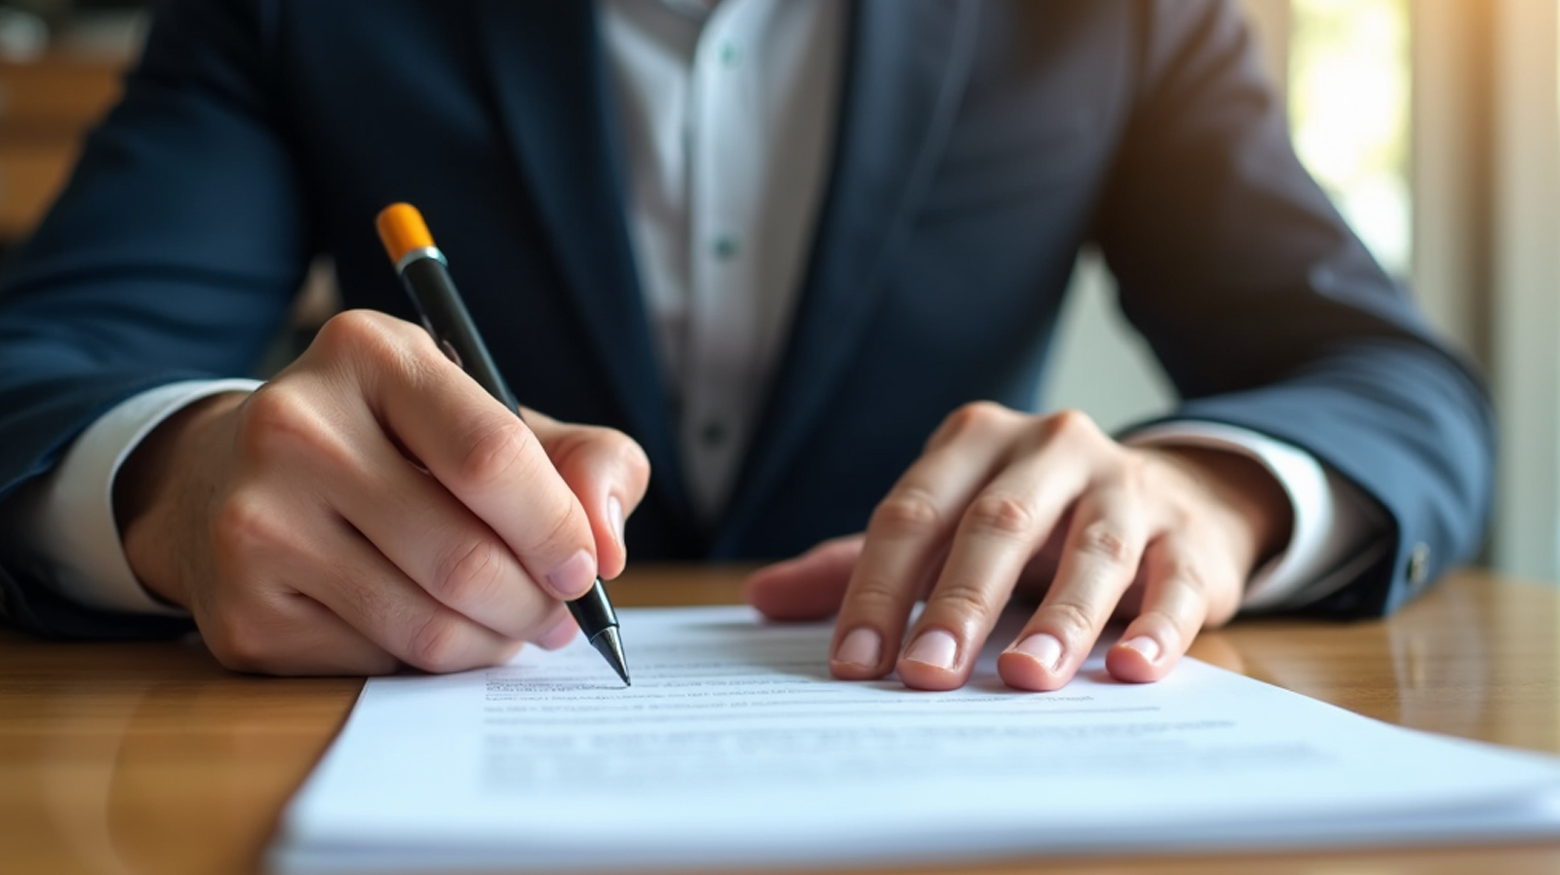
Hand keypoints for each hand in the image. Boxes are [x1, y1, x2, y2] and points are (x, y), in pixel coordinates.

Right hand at [114, 310, 649, 675]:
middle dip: (537, 604)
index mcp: (370, 354)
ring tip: (511, 626)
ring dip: (495, 642)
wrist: (234, 479)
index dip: (556, 527)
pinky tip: (431, 626)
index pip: (490, 456)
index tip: (587, 568)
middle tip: (559, 615)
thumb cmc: (401, 449)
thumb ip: (586, 461)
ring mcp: (256, 522)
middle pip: (463, 556)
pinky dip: (430, 661)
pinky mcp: (243, 612)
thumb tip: (606, 545)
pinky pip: (379, 663)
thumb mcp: (497, 419)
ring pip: (426, 626)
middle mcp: (297, 427)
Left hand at [745, 404, 1289, 690]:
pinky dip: (1158, 626)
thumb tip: (761, 596)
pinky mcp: (1190, 536)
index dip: (878, 589)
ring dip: (1059, 617)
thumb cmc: (1032, 524)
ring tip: (1027, 676)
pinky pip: (1176, 581)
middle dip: (958, 604)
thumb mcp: (946, 526)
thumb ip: (860, 562)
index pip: (913, 513)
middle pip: (996, 525)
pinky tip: (1133, 668)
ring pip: (1091, 550)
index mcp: (975, 442)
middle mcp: (1052, 447)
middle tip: (926, 676)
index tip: (854, 664)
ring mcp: (1128, 486)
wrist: (1173, 498)